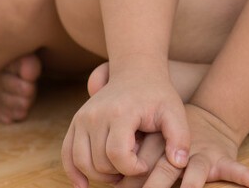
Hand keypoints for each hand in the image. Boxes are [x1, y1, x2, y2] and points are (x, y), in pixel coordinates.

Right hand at [61, 66, 188, 187]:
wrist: (136, 72)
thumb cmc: (157, 95)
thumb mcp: (175, 112)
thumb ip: (180, 138)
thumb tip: (179, 163)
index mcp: (121, 113)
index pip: (118, 155)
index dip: (132, 168)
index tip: (145, 165)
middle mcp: (97, 115)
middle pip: (100, 162)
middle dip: (118, 173)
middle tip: (134, 165)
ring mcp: (83, 118)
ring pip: (82, 162)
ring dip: (100, 176)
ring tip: (119, 171)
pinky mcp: (76, 122)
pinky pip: (67, 154)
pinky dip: (73, 172)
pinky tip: (84, 185)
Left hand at [138, 104, 248, 187]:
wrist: (207, 118)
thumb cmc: (171, 141)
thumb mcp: (151, 144)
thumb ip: (132, 165)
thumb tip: (108, 185)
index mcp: (158, 148)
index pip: (142, 168)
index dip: (132, 182)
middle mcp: (180, 151)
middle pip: (166, 171)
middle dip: (155, 186)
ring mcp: (203, 155)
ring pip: (197, 172)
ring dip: (192, 185)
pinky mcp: (223, 159)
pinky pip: (236, 169)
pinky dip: (246, 176)